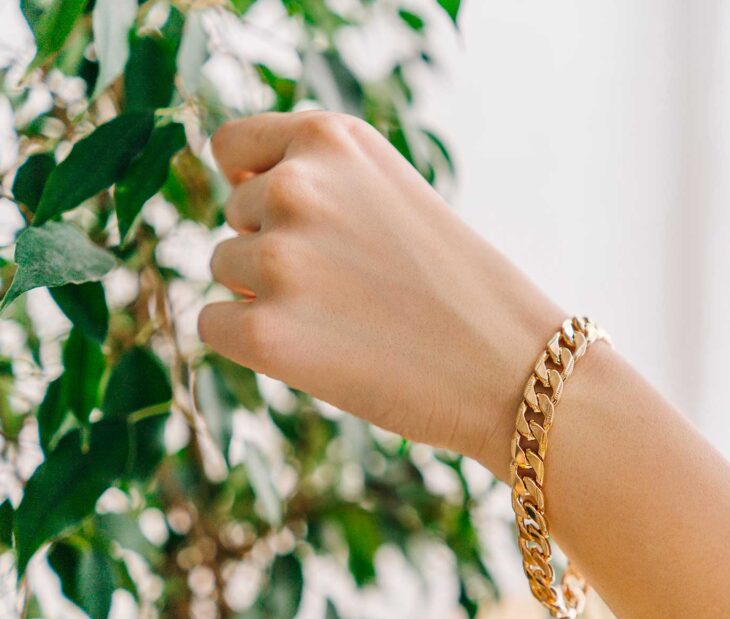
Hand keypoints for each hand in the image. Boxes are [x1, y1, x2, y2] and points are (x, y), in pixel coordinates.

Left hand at [199, 112, 564, 473]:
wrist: (515, 368)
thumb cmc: (459, 286)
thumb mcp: (390, 193)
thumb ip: (318, 180)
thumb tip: (232, 197)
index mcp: (332, 138)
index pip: (233, 146)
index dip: (255, 185)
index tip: (295, 219)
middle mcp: (296, 186)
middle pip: (234, 218)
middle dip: (276, 247)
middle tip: (354, 284)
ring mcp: (278, 259)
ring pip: (225, 271)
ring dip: (266, 295)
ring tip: (347, 317)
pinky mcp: (265, 333)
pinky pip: (214, 325)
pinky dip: (250, 341)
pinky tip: (316, 352)